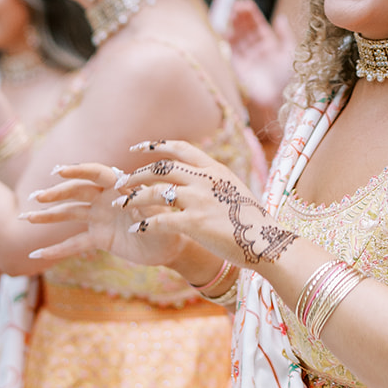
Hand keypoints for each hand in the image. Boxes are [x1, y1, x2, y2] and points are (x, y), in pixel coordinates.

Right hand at [21, 159, 200, 270]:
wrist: (173, 247)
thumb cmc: (170, 224)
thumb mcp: (160, 213)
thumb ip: (143, 203)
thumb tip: (126, 196)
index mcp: (121, 186)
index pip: (96, 173)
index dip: (78, 171)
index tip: (58, 172)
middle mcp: (106, 199)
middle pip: (77, 192)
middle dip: (57, 194)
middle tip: (37, 197)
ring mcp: (100, 218)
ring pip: (69, 214)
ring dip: (48, 216)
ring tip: (25, 217)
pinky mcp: (99, 238)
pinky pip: (74, 243)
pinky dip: (56, 249)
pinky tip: (36, 254)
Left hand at [110, 139, 296, 270]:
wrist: (267, 242)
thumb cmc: (252, 221)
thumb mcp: (234, 190)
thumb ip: (214, 182)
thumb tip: (198, 177)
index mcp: (215, 170)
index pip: (179, 148)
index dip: (155, 146)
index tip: (137, 148)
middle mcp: (205, 180)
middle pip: (160, 168)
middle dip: (136, 174)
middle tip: (120, 182)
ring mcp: (200, 200)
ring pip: (155, 192)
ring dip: (133, 198)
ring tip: (121, 205)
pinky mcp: (195, 222)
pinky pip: (160, 220)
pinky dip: (144, 224)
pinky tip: (135, 229)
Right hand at [228, 0, 295, 113]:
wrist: (282, 100)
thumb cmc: (290, 77)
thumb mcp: (291, 52)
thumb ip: (284, 34)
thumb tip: (280, 18)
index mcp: (270, 46)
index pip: (258, 26)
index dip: (251, 15)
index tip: (246, 4)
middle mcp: (256, 51)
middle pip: (246, 30)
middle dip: (241, 17)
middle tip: (237, 6)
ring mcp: (246, 59)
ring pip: (238, 38)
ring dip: (234, 26)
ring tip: (232, 14)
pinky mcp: (238, 68)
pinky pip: (231, 52)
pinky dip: (227, 41)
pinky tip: (226, 30)